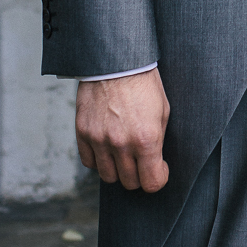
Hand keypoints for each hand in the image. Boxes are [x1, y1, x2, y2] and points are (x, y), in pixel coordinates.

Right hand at [76, 69, 169, 192]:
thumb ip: (158, 140)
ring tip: (125, 156)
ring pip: (108, 176)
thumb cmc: (145, 85)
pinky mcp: (82, 134)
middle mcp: (121, 144)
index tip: (160, 170)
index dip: (158, 179)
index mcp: (146, 139)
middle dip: (139, 176)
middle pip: (129, 182)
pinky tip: (108, 149)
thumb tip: (155, 162)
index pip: (152, 182)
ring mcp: (99, 140)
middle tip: (143, 163)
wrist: (116, 63)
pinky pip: (89, 162)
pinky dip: (99, 160)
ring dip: (118, 171)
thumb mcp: (163, 112)